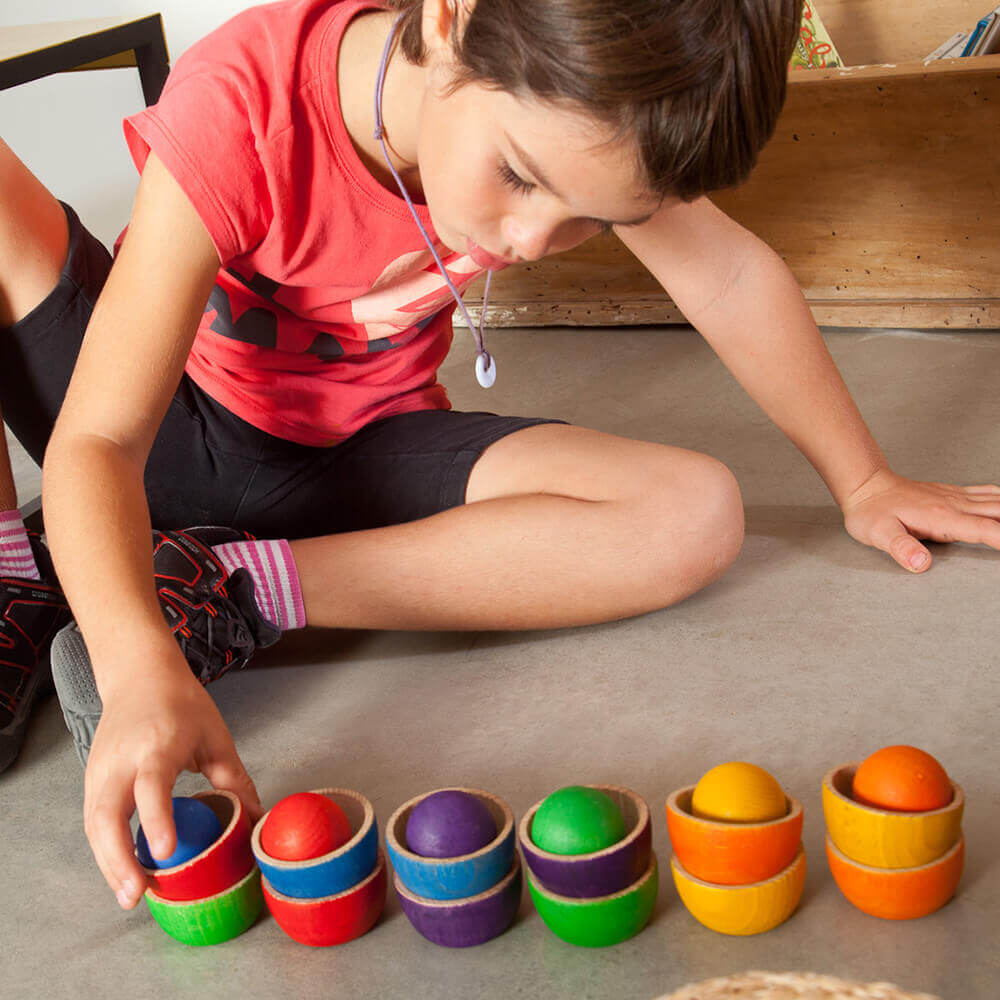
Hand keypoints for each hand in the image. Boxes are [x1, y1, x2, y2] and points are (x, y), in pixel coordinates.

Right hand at [83, 650, 261, 909]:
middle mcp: (122, 760)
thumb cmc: (180, 704)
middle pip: (108, 815)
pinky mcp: (91, 780)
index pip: (151, 786)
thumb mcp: (215, 735)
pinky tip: (123, 873)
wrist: (139, 676)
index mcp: (157, 744)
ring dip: (109, 863)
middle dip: (119, 859)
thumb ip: (233, 777)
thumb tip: (255, 816)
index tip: (164, 852)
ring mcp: (100, 771)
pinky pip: (93, 822)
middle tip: (138, 895)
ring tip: (131, 896)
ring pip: (95, 825)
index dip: (156, 820)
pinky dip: (104, 851)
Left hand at [841, 467, 999, 571]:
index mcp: (942, 517)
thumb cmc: (870, 512)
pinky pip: (989, 494)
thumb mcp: (878, 534)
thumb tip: (921, 564)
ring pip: (999, 502)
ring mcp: (956, 497)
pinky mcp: (953, 495)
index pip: (987, 531)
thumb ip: (900, 548)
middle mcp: (955, 504)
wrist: (865, 486)